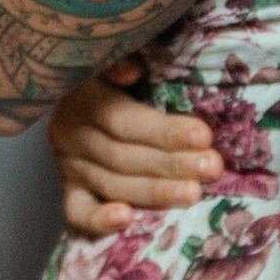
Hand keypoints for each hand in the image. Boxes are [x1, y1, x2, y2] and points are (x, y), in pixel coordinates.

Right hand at [48, 58, 222, 233]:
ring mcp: (69, 166)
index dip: (162, 130)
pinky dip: (99, 220)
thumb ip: (124, 60)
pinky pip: (77, 212)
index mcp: (81, 96)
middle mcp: (70, 133)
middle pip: (121, 155)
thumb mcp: (121, 61)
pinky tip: (125, 219)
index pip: (121, 119)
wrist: (88, 104)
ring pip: (111, 184)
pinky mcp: (71, 192)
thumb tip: (132, 69)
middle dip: (170, 163)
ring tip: (192, 193)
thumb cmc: (124, 81)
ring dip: (154, 191)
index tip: (203, 135)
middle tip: (210, 168)